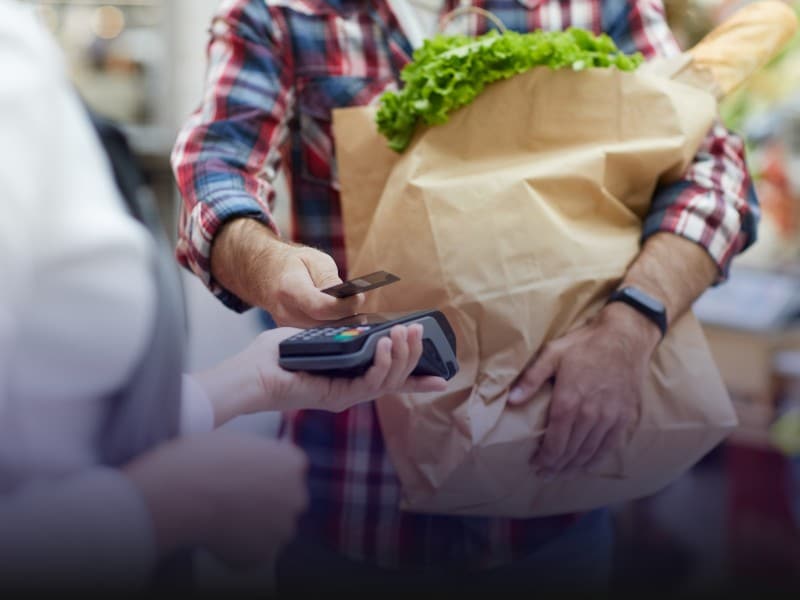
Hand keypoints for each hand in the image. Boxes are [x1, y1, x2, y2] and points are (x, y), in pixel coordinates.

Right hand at [125, 431, 307, 569]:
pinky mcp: (264, 554)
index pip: (291, 470)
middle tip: (236, 502)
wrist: (182, 493)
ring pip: (272, 529)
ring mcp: (282, 527)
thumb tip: (252, 463)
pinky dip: (239, 548)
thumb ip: (257, 455)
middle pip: (287, 500)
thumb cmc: (202, 459)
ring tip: (223, 519)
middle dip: (267, 502)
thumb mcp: (238, 440)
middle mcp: (296, 495)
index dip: (267, 475)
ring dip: (255, 527)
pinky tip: (217, 535)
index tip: (249, 480)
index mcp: (293, 462)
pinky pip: (254, 553)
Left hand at [196, 324, 448, 423]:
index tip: (442, 376)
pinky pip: (372, 382)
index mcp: (349, 378)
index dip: (416, 378)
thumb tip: (360, 324)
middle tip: (419, 330)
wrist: (250, 373)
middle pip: (396, 378)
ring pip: (389, 380)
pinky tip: (386, 343)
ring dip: (403, 355)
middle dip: (414, 355)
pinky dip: (384, 363)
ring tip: (406, 332)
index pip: (389, 379)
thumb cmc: (275, 355)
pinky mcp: (338, 396)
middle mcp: (351, 391)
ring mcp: (346, 396)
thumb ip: (340, 334)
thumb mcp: (316, 337)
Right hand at [212, 219, 363, 326]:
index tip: (359, 297)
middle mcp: (285, 311)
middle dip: (346, 318)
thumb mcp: (314, 260)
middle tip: (363, 310)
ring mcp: (286, 326)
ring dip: (341, 326)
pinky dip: (331, 328)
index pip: (320, 306)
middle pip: (323, 324)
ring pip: (321, 333)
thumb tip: (349, 298)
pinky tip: (343, 321)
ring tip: (356, 315)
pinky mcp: (290, 333)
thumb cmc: (293, 264)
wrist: (264, 273)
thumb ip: (330, 278)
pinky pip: (316, 335)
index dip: (343, 306)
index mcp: (289, 288)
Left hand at [508, 303, 659, 477]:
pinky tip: (587, 466)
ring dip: (574, 467)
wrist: (624, 337)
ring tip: (561, 475)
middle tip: (544, 475)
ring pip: (589, 452)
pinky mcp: (625, 417)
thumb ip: (531, 378)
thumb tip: (511, 400)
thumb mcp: (552, 354)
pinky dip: (596, 460)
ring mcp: (610, 417)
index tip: (535, 466)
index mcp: (569, 401)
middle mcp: (590, 414)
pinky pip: (609, 446)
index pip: (555, 442)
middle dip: (556, 466)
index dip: (545, 458)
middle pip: (571, 451)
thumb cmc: (584, 344)